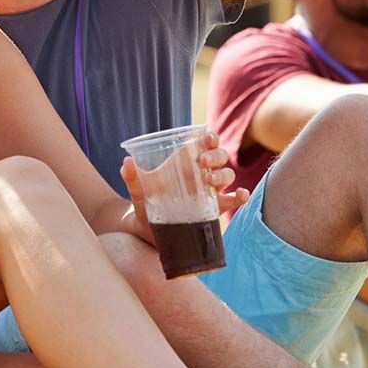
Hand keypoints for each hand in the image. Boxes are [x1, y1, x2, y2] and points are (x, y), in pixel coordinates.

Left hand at [119, 135, 248, 244]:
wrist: (148, 230)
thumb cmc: (146, 204)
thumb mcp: (138, 190)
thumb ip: (132, 177)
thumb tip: (126, 163)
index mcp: (185, 162)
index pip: (204, 143)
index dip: (210, 137)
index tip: (206, 137)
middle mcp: (200, 173)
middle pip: (220, 157)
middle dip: (215, 155)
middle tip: (202, 162)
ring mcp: (209, 191)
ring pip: (227, 176)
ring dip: (222, 174)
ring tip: (208, 180)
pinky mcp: (214, 209)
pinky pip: (233, 200)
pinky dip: (240, 196)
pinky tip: (240, 195)